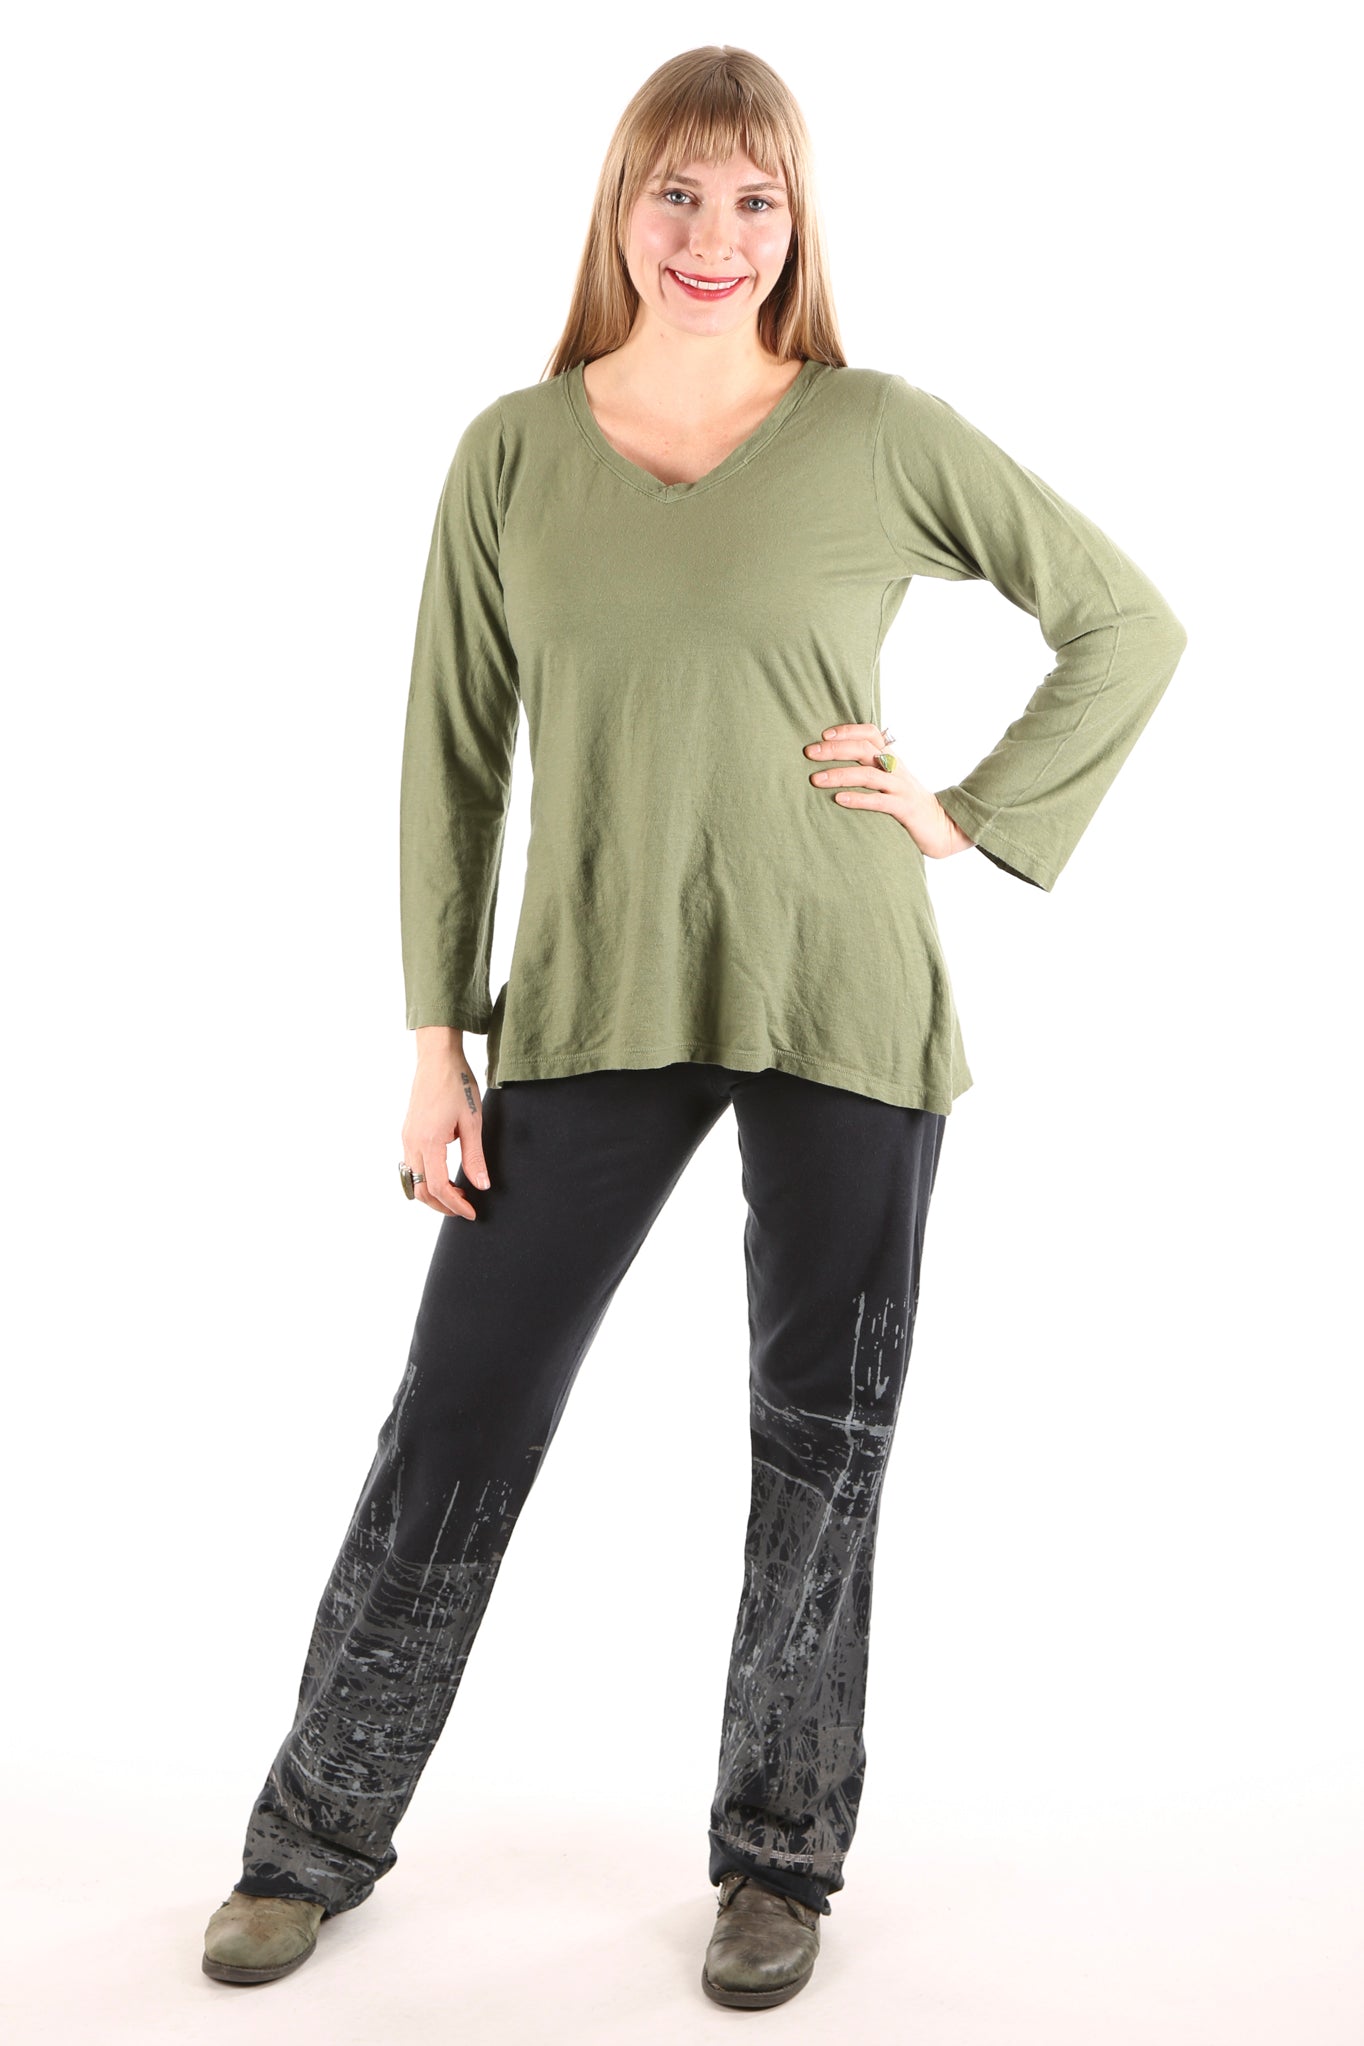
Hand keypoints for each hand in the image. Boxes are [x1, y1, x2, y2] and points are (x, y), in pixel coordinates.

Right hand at [402, 1040, 491, 1221]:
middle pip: (421, 1190)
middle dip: (442, 1206)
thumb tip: (482, 1185)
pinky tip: (445, 1175)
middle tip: (464, 1208)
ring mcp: (407, 1138)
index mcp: (429, 1142)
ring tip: (457, 1193)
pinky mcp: (408, 1133)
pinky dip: (426, 1179)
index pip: (438, 1187)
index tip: (471, 1212)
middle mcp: (412, 1143)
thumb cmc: (457, 1084)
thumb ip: (475, 1157)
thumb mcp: (472, 1122)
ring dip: (433, 1194)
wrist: (437, 1059)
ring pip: (413, 1181)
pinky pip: (411, 1166)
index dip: (455, 1205)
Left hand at [803, 724, 974, 859]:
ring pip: (868, 774)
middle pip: (864, 749)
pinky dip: (858, 799)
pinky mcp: (904, 809)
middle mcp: (896, 769)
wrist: (943, 826)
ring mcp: (900, 788)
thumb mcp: (893, 780)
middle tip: (809, 752)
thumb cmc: (909, 803)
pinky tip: (838, 800)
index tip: (824, 735)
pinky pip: (879, 801)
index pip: (871, 733)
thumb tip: (841, 759)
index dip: (848, 730)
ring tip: (815, 779)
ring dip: (840, 774)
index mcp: (892, 759)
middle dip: (835, 749)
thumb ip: (874, 767)